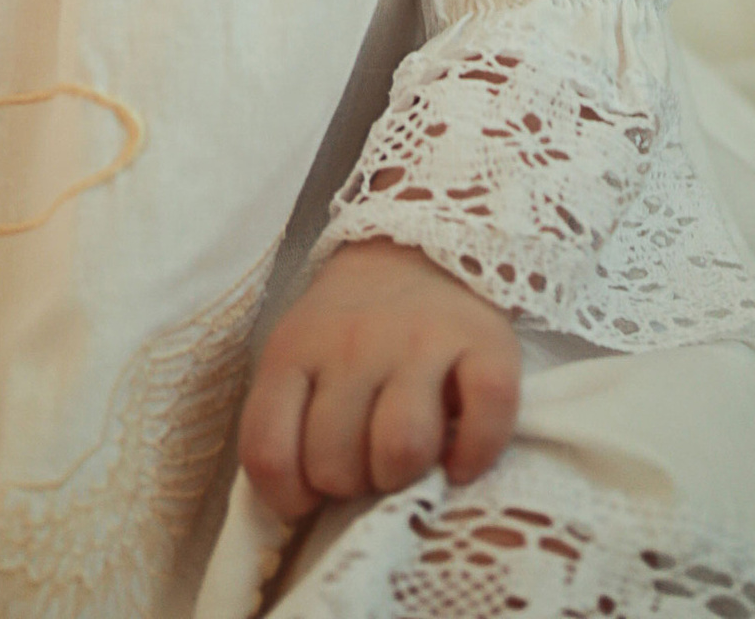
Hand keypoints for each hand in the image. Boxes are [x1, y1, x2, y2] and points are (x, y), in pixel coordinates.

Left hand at [238, 236, 519, 520]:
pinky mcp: (486, 342)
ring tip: (407, 459)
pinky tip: (460, 455)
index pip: (269, 453)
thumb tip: (293, 512)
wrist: (417, 241)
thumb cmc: (351, 324)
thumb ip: (285, 421)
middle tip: (366, 459)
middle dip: (352, 483)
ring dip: (405, 476)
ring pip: (402, 449)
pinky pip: (485, 423)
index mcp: (294, 349)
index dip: (289, 496)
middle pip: (336, 465)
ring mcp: (420, 340)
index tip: (312, 490)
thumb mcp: (298, 356)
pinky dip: (475, 455)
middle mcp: (353, 342)